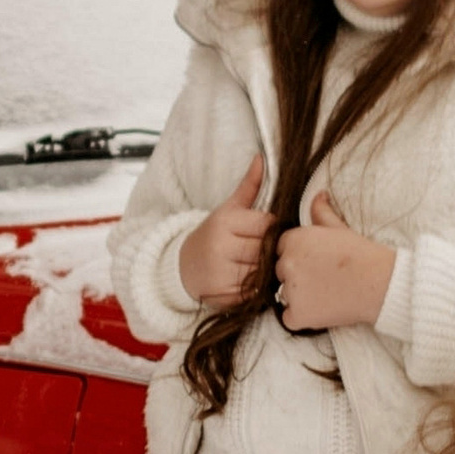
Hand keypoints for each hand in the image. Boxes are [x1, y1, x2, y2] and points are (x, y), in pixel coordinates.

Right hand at [178, 156, 270, 304]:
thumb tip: (262, 158)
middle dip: (269, 251)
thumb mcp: (228, 210)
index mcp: (225, 223)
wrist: (182, 267)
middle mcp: (221, 247)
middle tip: (264, 251)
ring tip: (255, 265)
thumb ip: (249, 186)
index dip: (272, 229)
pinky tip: (248, 281)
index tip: (266, 233)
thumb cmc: (213, 236)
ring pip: (263, 271)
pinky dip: (256, 288)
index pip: (268, 224)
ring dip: (265, 270)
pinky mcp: (224, 295)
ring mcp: (222, 273)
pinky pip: (255, 291)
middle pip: (267, 249)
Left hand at [275, 193, 398, 333]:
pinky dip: (302, 317)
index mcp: (294, 240)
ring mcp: (291, 291)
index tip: (316, 262)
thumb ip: (321, 213)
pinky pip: (289, 318)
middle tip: (323, 278)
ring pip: (284, 294)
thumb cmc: (362, 254)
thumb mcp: (340, 228)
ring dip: (299, 296)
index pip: (281, 248)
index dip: (298, 256)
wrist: (380, 283)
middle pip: (281, 271)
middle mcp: (287, 264)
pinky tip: (322, 309)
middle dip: (296, 275)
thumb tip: (317, 194)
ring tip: (326, 293)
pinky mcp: (298, 315)